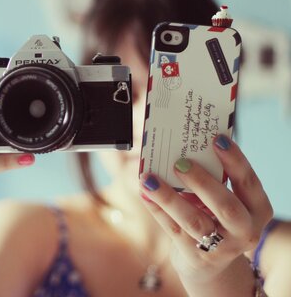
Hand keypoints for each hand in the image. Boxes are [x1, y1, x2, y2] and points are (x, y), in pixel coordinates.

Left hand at [139, 134, 272, 283]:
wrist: (210, 262)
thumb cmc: (216, 217)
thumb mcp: (223, 200)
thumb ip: (213, 179)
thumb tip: (184, 149)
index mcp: (256, 209)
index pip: (248, 183)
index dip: (235, 161)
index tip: (218, 139)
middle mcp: (244, 230)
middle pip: (226, 207)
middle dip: (202, 182)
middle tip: (180, 163)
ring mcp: (220, 246)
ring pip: (193, 220)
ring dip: (169, 197)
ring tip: (148, 179)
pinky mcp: (195, 255)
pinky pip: (173, 228)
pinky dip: (157, 208)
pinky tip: (144, 192)